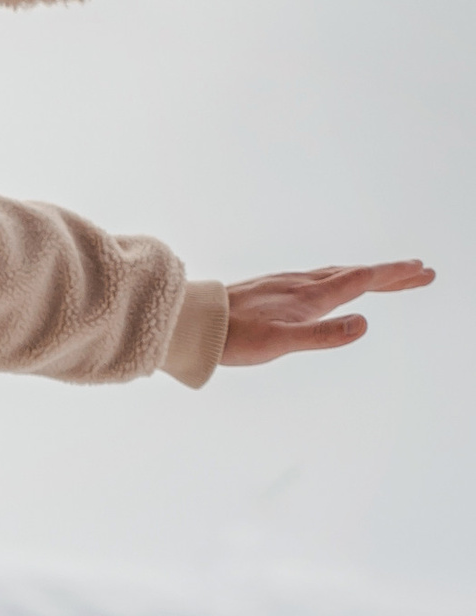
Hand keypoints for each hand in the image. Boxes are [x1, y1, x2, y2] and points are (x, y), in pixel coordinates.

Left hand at [220, 260, 432, 365]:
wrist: (192, 323)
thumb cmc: (233, 339)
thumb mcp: (280, 344)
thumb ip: (322, 335)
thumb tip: (364, 323)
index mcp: (309, 297)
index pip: (361, 280)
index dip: (394, 276)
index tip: (422, 271)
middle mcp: (301, 285)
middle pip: (356, 274)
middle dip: (391, 274)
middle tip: (422, 272)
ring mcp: (286, 284)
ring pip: (337, 274)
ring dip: (368, 275)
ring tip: (388, 277)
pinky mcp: (274, 289)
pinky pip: (318, 279)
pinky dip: (341, 278)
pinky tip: (334, 285)